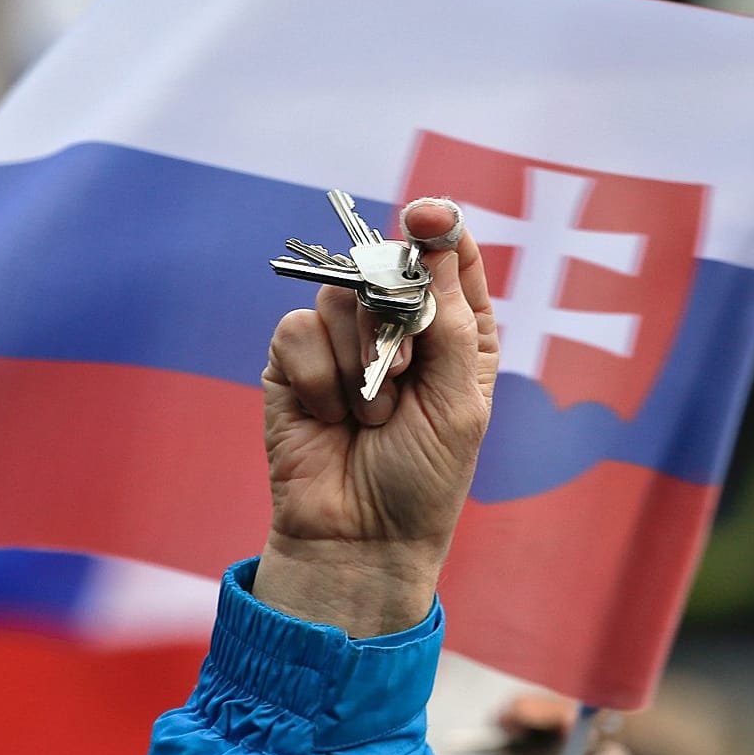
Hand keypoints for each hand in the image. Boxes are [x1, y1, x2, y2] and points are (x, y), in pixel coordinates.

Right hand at [254, 200, 498, 635]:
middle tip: (405, 372)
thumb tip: (437, 239)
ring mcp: (341, 344)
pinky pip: (297, 331)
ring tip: (370, 417)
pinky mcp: (293, 363)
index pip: (447, 258)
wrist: (359, 540)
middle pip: (385, 265)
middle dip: (393, 315)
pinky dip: (319, 378)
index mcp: (453, 334)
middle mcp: (397, 330)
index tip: (426, 214)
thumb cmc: (423, 480)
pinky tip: (331, 419)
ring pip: (339, 297)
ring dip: (360, 362)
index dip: (437, 227)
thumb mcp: (461, 403)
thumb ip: (450, 321)